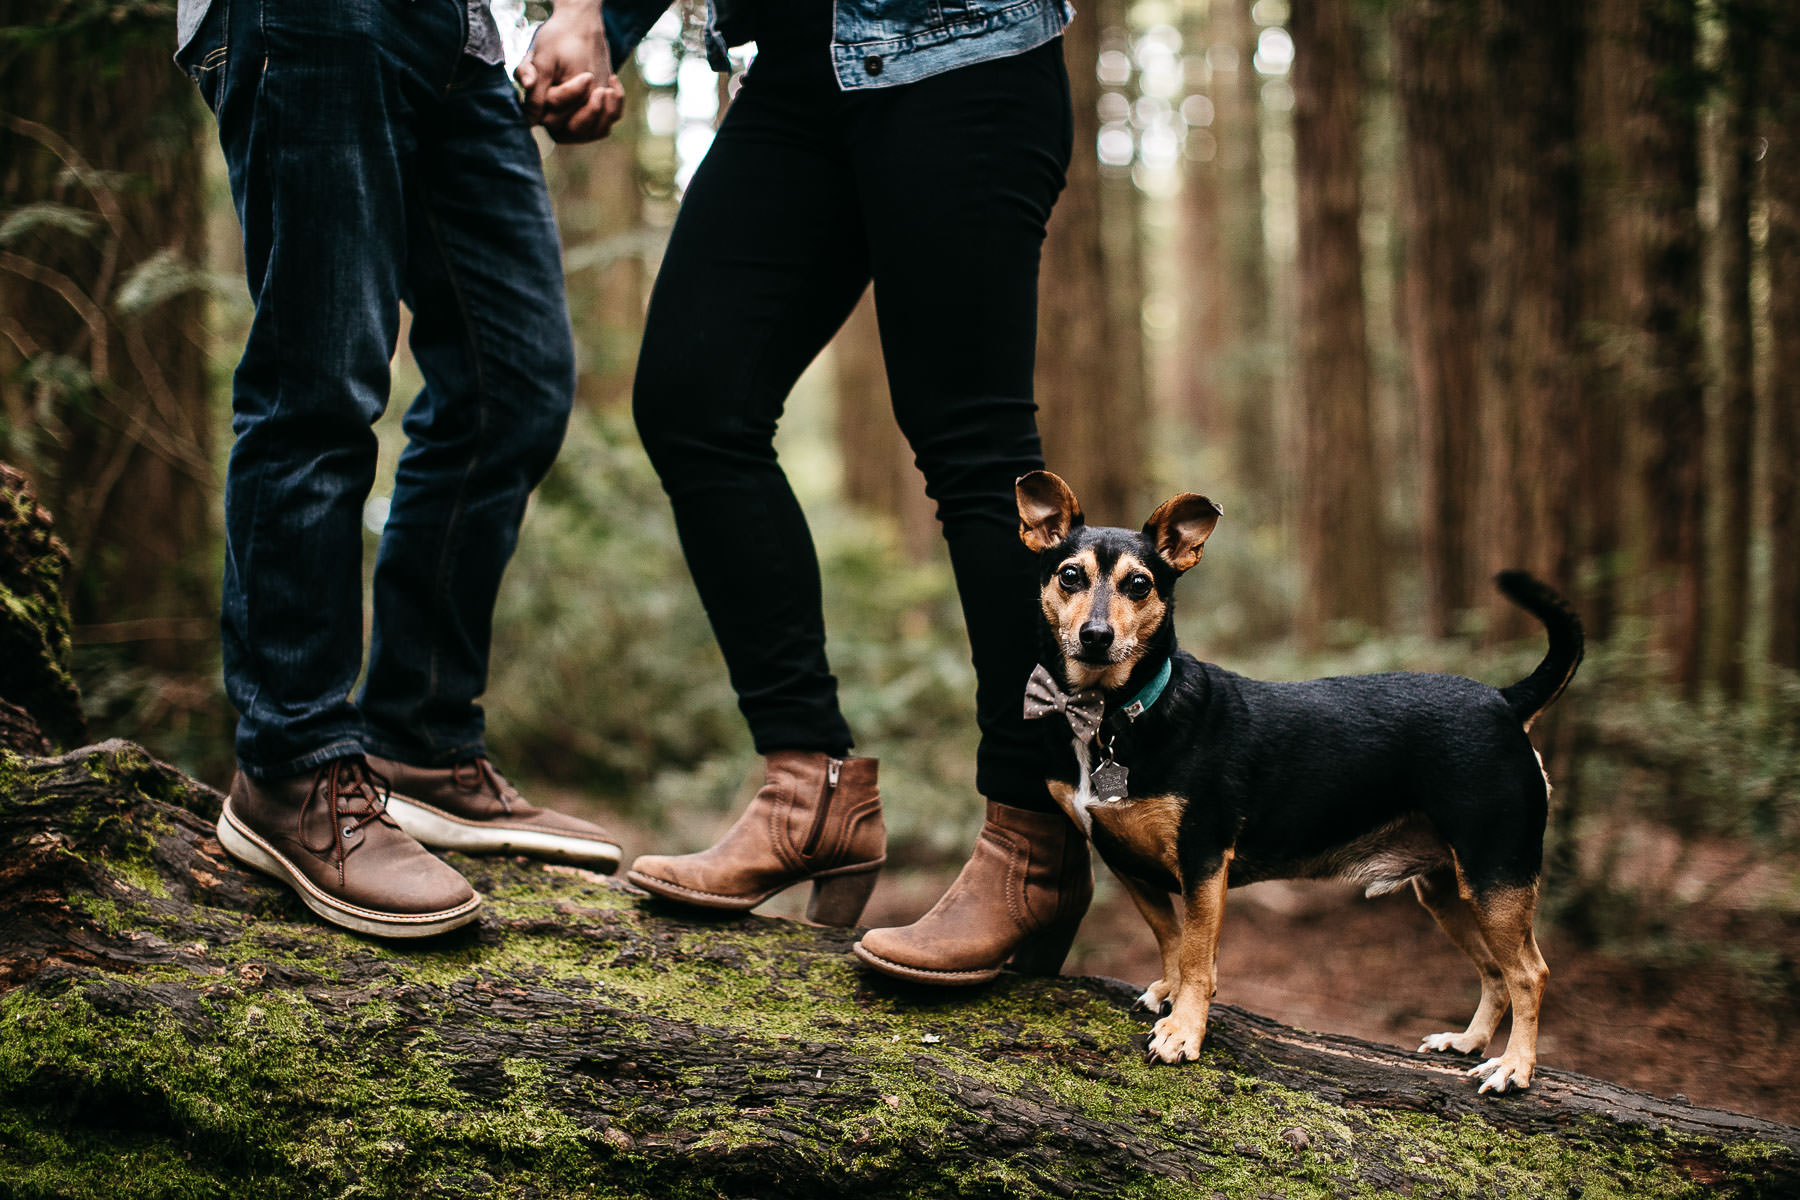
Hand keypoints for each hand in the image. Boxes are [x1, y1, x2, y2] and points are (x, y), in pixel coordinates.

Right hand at [516, 0, 625, 142]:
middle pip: (573, 130)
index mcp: (537, 107)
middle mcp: (554, 120)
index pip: (552, 118)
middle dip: (589, 108)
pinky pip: (606, 126)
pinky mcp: (592, 119)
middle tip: (595, 79)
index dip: (570, 98)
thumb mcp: (543, 55)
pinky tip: (613, 84)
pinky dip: (614, 107)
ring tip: (607, 88)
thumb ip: (531, 74)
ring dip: (604, 112)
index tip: (586, 77)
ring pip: (592, 133)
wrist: (579, 32)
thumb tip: (526, 95)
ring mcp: (574, 122)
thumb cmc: (556, 42)